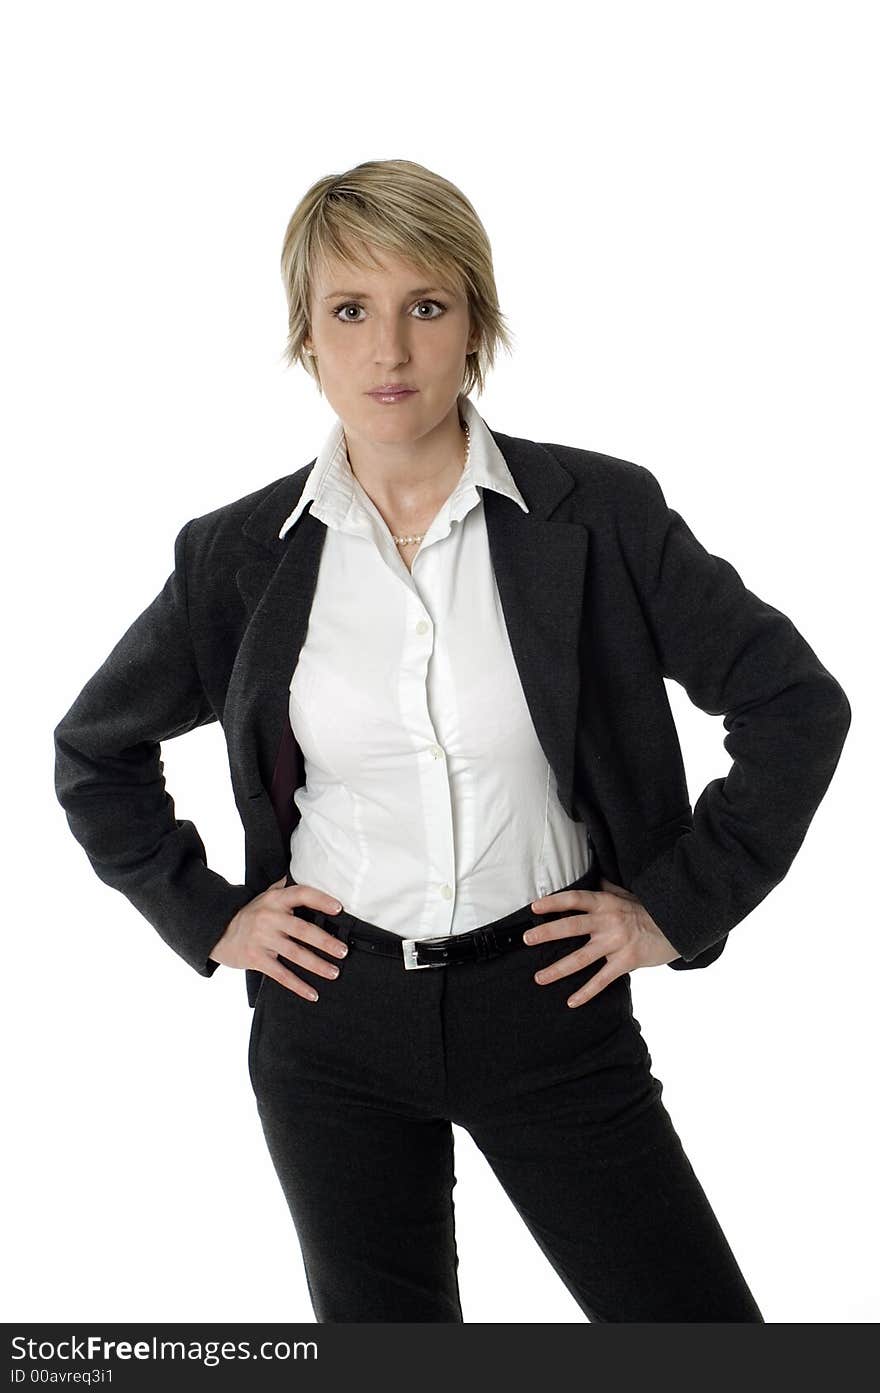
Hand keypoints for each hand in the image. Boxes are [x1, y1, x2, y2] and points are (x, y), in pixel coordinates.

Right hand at [209, 877, 347, 1001]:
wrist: (218, 932)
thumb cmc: (251, 914)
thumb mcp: (266, 896)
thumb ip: (286, 889)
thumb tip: (309, 872)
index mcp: (275, 899)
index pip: (301, 894)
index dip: (321, 900)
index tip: (339, 909)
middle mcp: (269, 917)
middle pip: (302, 929)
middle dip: (325, 941)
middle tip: (343, 951)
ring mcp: (262, 938)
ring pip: (294, 954)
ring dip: (317, 965)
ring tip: (334, 972)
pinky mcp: (256, 958)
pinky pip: (280, 974)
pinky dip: (298, 985)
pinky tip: (313, 993)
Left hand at [523, 876, 681, 1007]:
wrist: (677, 927)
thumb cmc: (649, 910)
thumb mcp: (627, 895)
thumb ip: (606, 889)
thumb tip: (591, 877)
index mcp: (606, 903)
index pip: (575, 899)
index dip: (554, 902)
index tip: (534, 907)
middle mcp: (608, 921)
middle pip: (572, 927)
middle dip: (547, 933)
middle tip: (527, 939)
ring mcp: (616, 943)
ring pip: (581, 958)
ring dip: (558, 969)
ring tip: (539, 978)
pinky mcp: (626, 962)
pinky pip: (602, 980)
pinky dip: (586, 993)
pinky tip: (572, 1002)